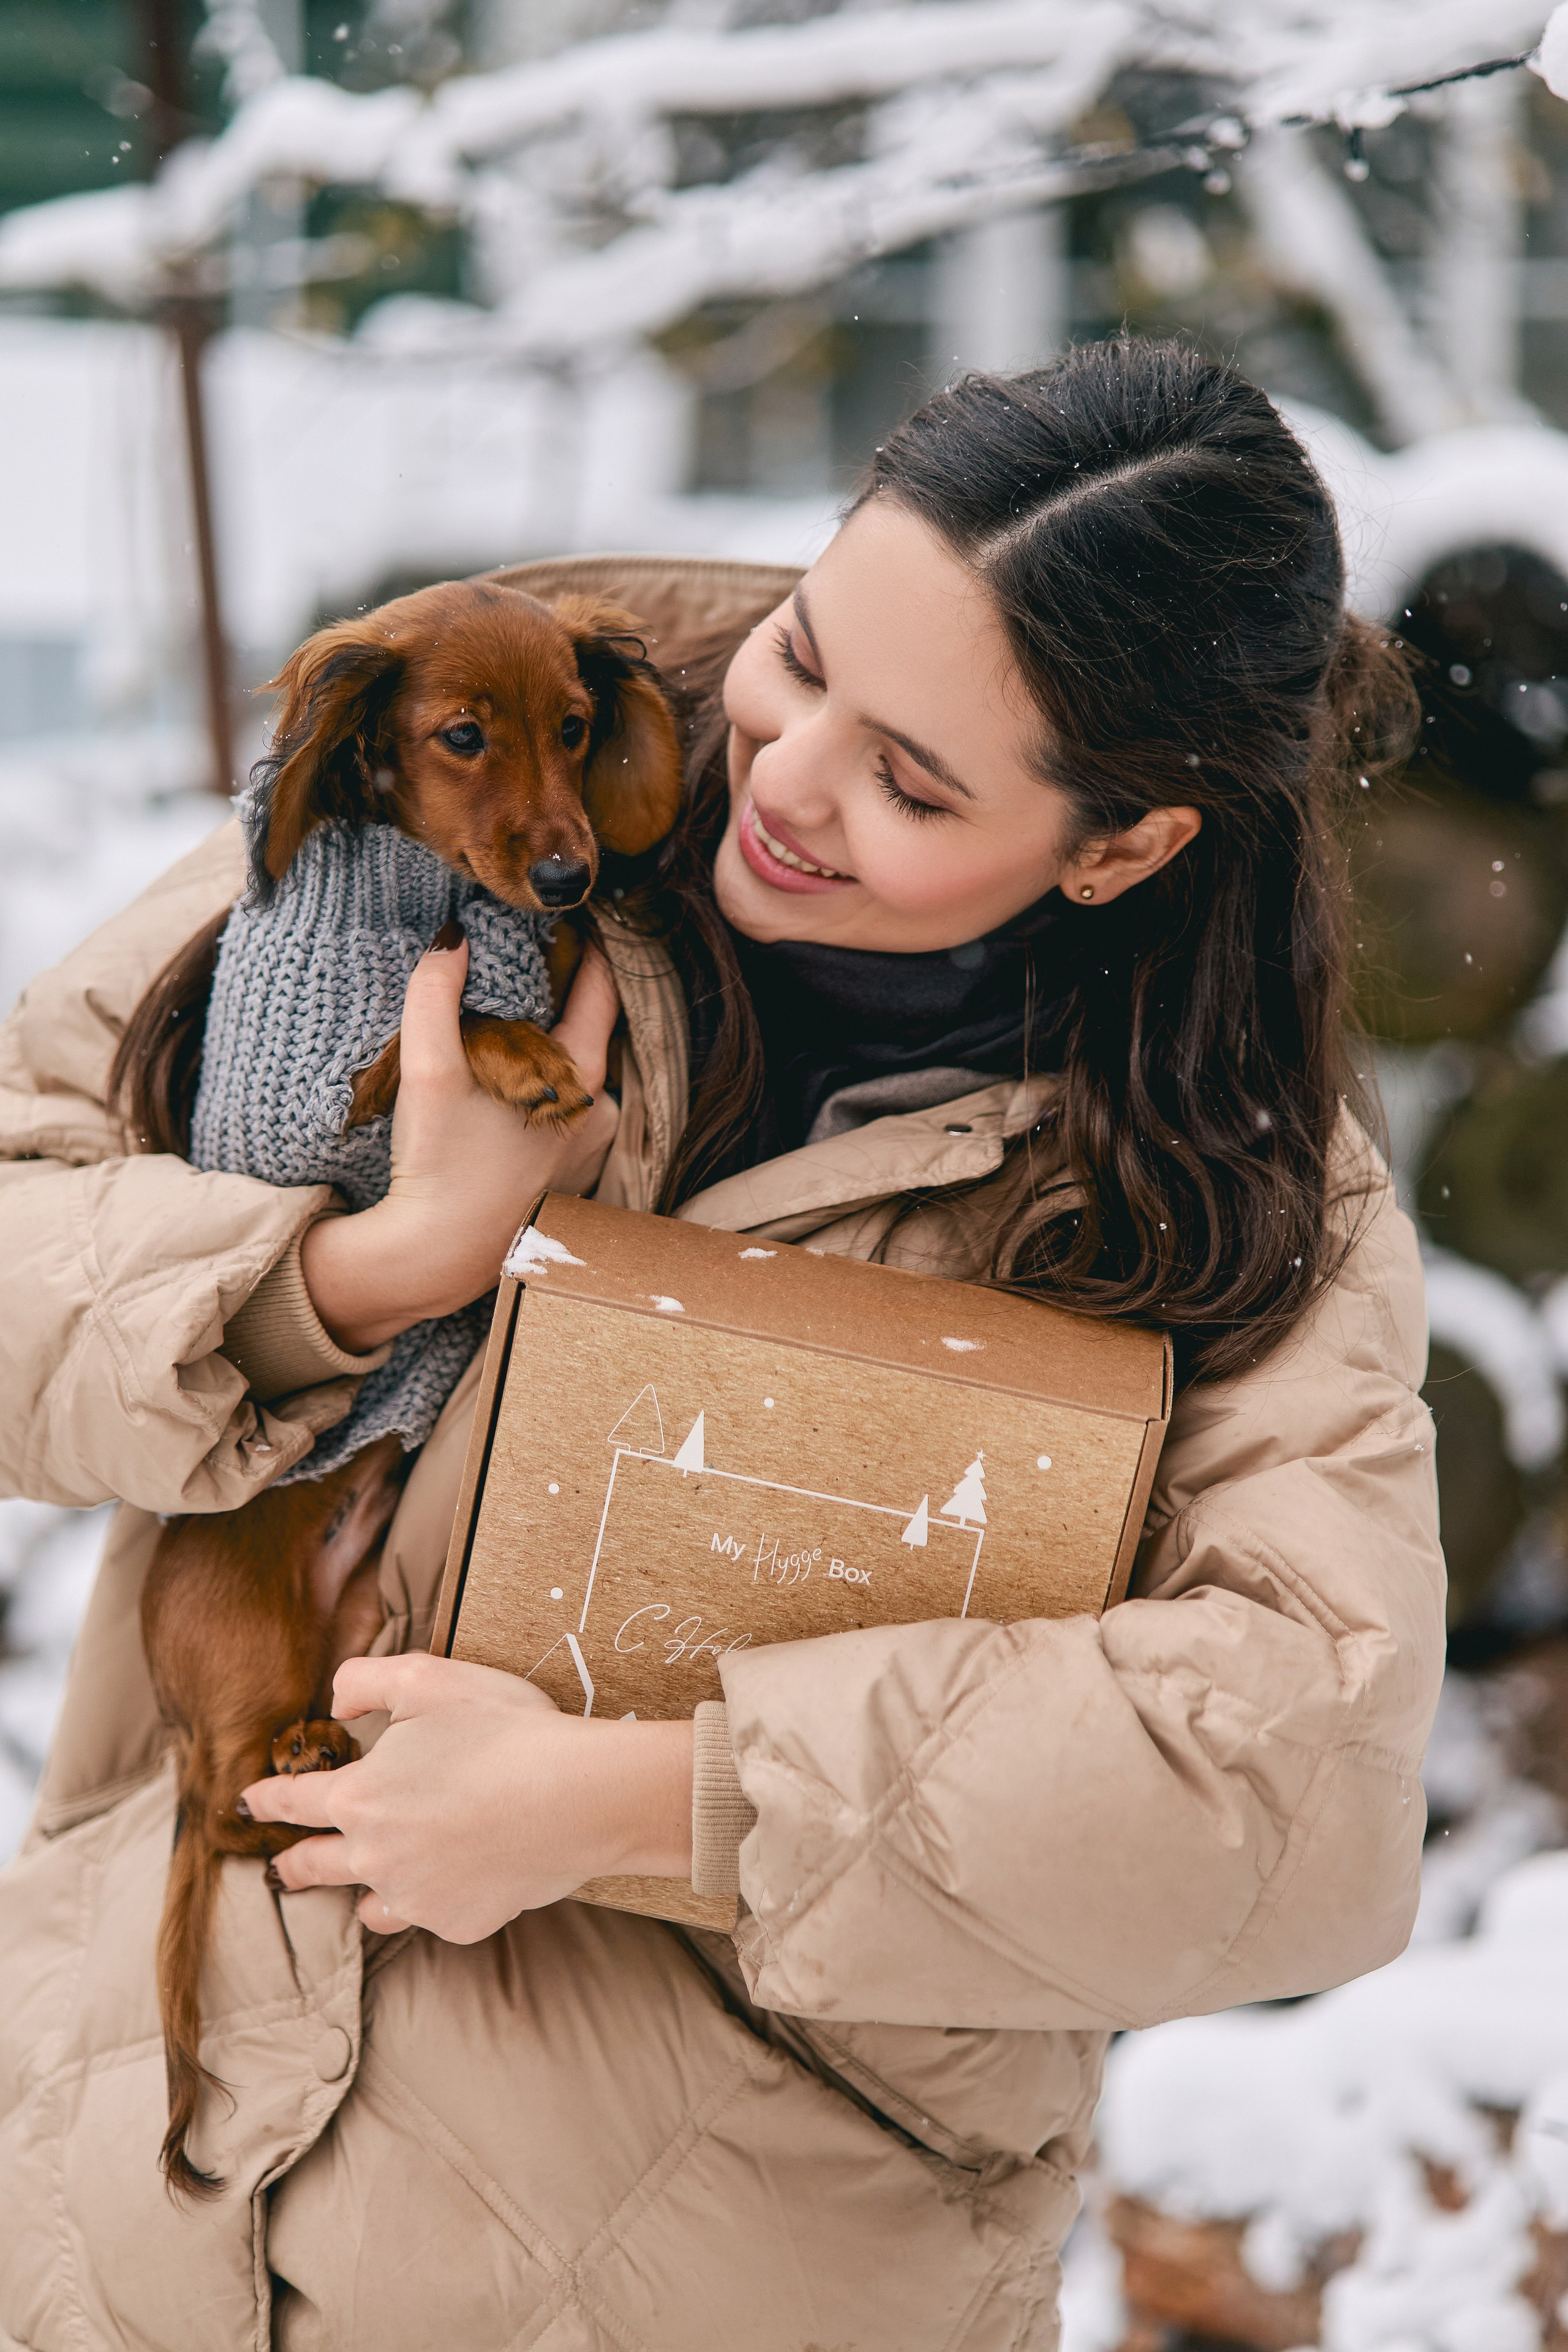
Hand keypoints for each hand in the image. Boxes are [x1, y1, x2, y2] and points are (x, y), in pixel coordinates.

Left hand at [239, 1653, 694, 1940]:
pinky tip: (459, 1875)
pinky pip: (432, 1915)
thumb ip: (366, 1681)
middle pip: (313, 1867)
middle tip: (283, 1868)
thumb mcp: (428, 1679)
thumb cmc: (503, 1731)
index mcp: (359, 1796)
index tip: (248, 1804)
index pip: (292, 1801)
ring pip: (370, 1904)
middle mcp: (374, 1856)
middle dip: (292, 1865)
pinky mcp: (458, 1924)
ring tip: (374, 1880)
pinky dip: (435, 1898)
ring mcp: (415, 1897)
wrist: (575, 1797)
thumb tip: (336, 1702)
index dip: (265, 1799)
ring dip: (365, 1889)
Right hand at [301, 932, 620, 1350]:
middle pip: (585, 1027)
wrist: (433, 1258)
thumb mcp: (429, 1070)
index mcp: (582, 1079)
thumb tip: (452, 938)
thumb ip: (435, 996)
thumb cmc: (439, 1167)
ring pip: (569, 1067)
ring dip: (540, 1039)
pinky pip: (557, 1103)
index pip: (601, 989)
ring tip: (498, 1009)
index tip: (565, 911)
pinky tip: (494, 1075)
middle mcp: (597, 1111)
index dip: (584, 944)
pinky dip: (534, 1079)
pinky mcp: (560, 1172)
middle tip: (520, 950)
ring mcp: (583, 1146)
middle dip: (555, 990)